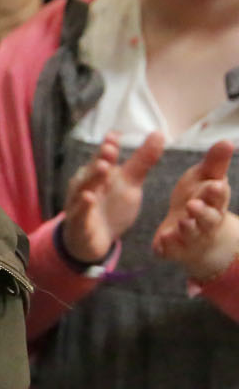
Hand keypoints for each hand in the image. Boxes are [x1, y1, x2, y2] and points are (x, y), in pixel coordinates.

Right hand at [61, 130, 163, 264]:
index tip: (115, 135)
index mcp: (99, 173)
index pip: (104, 156)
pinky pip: (79, 213)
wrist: (93, 240)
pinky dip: (83, 206)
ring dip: (92, 178)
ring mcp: (79, 204)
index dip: (108, 145)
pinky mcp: (78, 223)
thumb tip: (158, 133)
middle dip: (100, 158)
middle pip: (93, 170)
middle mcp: (86, 185)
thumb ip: (142, 160)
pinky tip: (88, 198)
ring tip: (103, 167)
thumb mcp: (130, 183)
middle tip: (110, 148)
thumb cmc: (111, 206)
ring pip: (84, 188)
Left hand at [153, 141, 238, 282]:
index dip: (216, 192)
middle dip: (202, 212)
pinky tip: (163, 239)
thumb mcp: (205, 179)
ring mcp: (190, 237)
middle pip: (207, 218)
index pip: (218, 196)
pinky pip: (170, 249)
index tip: (214, 184)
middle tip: (193, 205)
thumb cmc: (200, 199)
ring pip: (190, 233)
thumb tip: (226, 140)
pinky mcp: (173, 249)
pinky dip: (167, 245)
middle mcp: (205, 221)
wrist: (195, 235)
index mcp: (214, 202)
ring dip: (187, 228)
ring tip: (182, 222)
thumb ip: (214, 163)